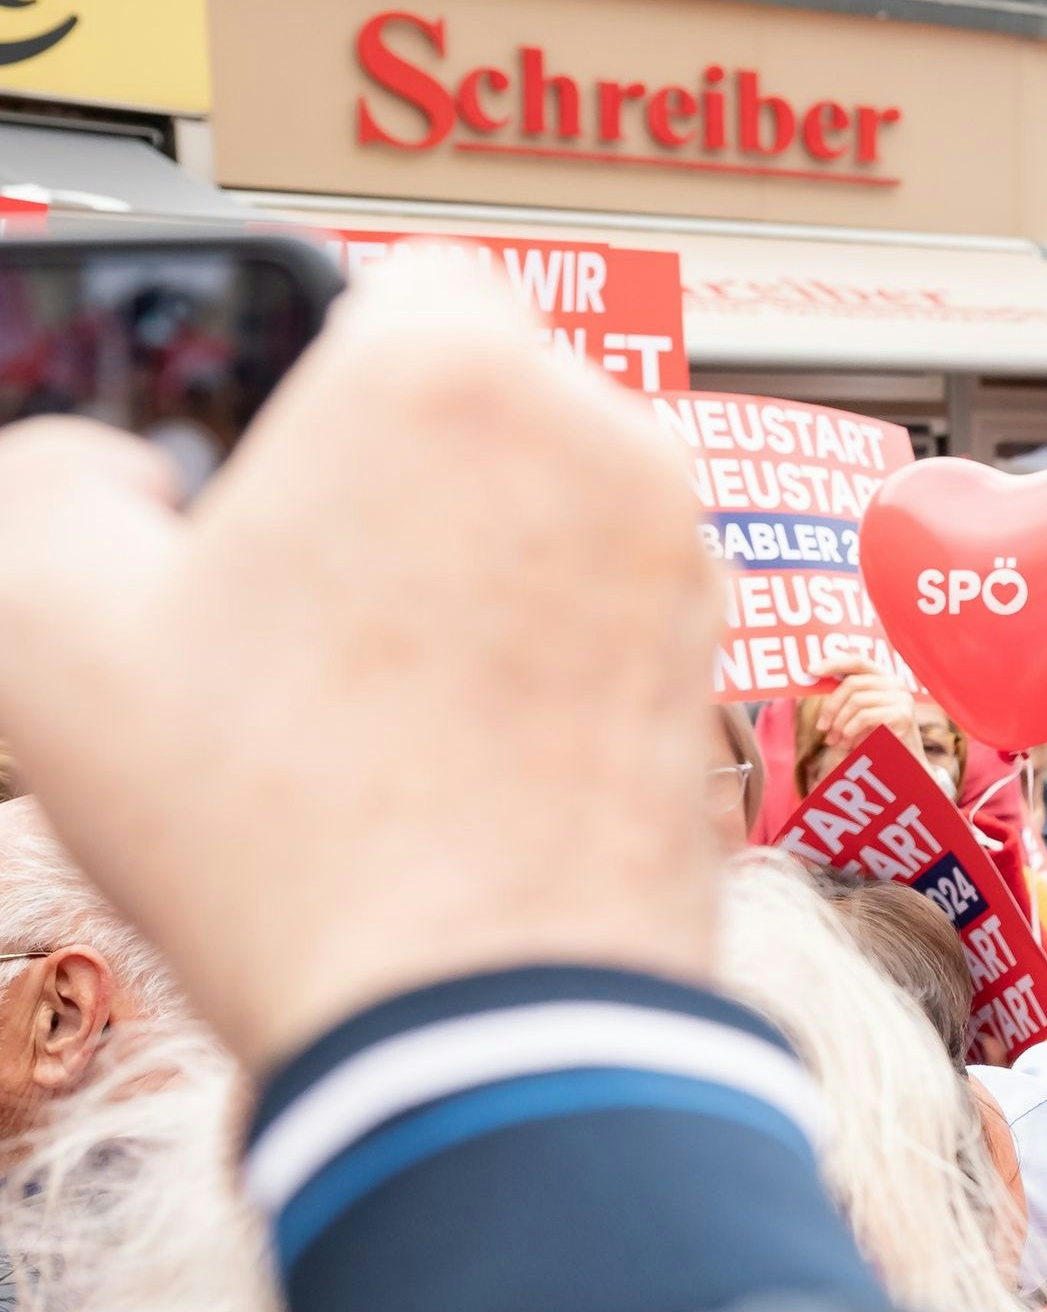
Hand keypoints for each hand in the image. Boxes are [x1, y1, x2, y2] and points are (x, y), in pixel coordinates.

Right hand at [0, 258, 724, 1068]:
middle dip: (379, 479)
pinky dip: (525, 664)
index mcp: (455, 372)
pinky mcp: (715, 678)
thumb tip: (102, 467)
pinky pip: (596, 624)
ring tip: (347, 704)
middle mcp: (609, 442)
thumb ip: (47, 482)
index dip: (298, 371)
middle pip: (469, 409)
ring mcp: (684, 566)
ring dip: (456, 575)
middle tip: (277, 604)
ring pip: (537, 520)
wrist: (489, 1026)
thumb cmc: (285, 828)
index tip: (245, 473)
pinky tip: (437, 762)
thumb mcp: (51, 625)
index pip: (382, 285)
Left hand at [812, 655, 911, 759]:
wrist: (906, 764)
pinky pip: (864, 717)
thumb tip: (813, 676)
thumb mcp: (860, 713)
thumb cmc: (877, 738)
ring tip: (837, 742)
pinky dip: (851, 731)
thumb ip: (845, 696)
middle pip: (852, 683)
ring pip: (856, 701)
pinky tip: (851, 744)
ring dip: (840, 724)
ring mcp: (902, 699)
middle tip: (822, 728)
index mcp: (886, 677)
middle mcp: (897, 683)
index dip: (833, 663)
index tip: (810, 671)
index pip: (857, 661)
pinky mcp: (903, 716)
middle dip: (831, 707)